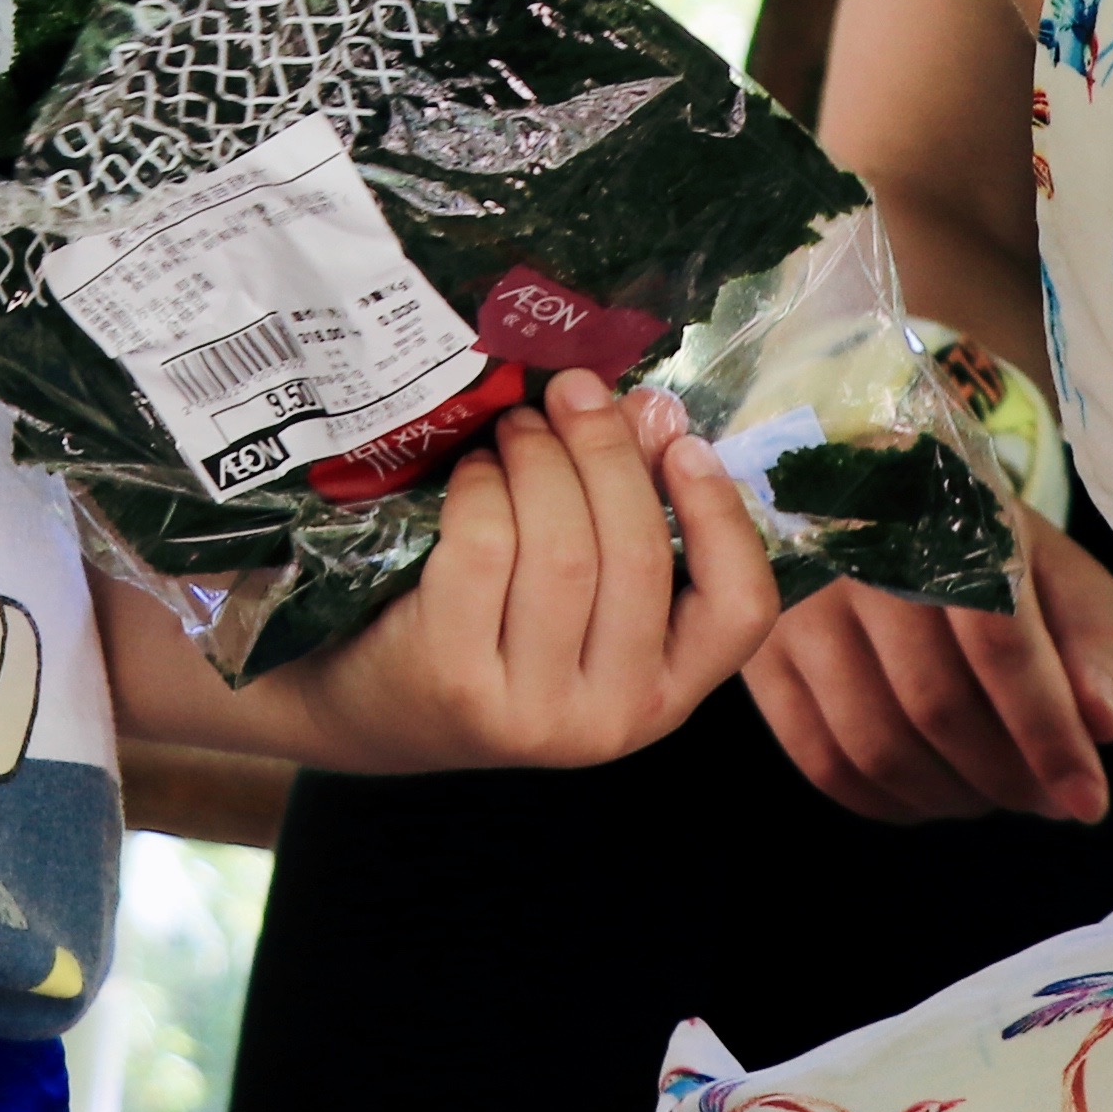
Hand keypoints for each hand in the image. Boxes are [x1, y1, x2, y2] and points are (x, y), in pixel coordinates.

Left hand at [257, 373, 781, 773]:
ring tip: (518, 426)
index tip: (685, 442)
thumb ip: (627, 505)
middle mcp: (612, 719)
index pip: (739, 612)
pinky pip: (485, 549)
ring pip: (561, 549)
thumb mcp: (580, 590)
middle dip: (605, 452)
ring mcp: (532, 711)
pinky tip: (474, 472)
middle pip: (636, 556)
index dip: (722, 518)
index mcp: (665, 693)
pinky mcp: (454, 679)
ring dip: (539, 461)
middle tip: (573, 392)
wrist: (373, 706)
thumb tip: (651, 411)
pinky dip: (483, 489)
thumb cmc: (495, 631)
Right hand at [742, 514, 1112, 822]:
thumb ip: (1092, 639)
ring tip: (989, 794)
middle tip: (1044, 800)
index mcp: (953, 518)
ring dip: (948, 797)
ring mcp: (801, 600)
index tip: (1087, 801)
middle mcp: (865, 551)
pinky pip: (818, 757)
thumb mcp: (1052, 562)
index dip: (1048, 734)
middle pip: (936, 705)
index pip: (1001, 645)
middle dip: (1006, 777)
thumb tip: (1100, 727)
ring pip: (875, 744)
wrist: (853, 486)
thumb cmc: (973, 538)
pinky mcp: (762, 647)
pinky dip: (882, 802)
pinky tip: (924, 796)